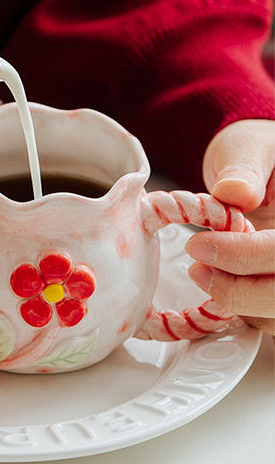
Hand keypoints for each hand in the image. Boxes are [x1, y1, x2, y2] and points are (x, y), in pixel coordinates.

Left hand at [185, 119, 274, 334]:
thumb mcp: (250, 147)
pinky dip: (241, 310)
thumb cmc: (257, 152)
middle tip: (196, 267)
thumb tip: (235, 193)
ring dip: (238, 303)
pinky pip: (268, 316)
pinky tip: (216, 283)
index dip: (244, 255)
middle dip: (239, 289)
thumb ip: (244, 169)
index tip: (198, 245)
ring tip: (201, 273)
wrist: (258, 164)